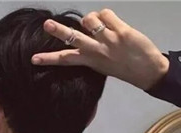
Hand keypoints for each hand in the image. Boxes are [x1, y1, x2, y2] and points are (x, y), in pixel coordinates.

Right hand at [31, 9, 168, 90]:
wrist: (147, 70)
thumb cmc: (122, 67)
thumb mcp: (101, 65)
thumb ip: (90, 51)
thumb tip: (82, 30)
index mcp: (89, 61)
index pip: (65, 60)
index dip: (48, 59)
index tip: (34, 59)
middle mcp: (96, 51)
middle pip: (73, 39)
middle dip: (59, 31)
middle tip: (47, 25)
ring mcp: (109, 41)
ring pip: (90, 20)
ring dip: (90, 18)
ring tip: (94, 23)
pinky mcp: (122, 31)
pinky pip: (107, 14)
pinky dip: (106, 15)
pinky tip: (111, 23)